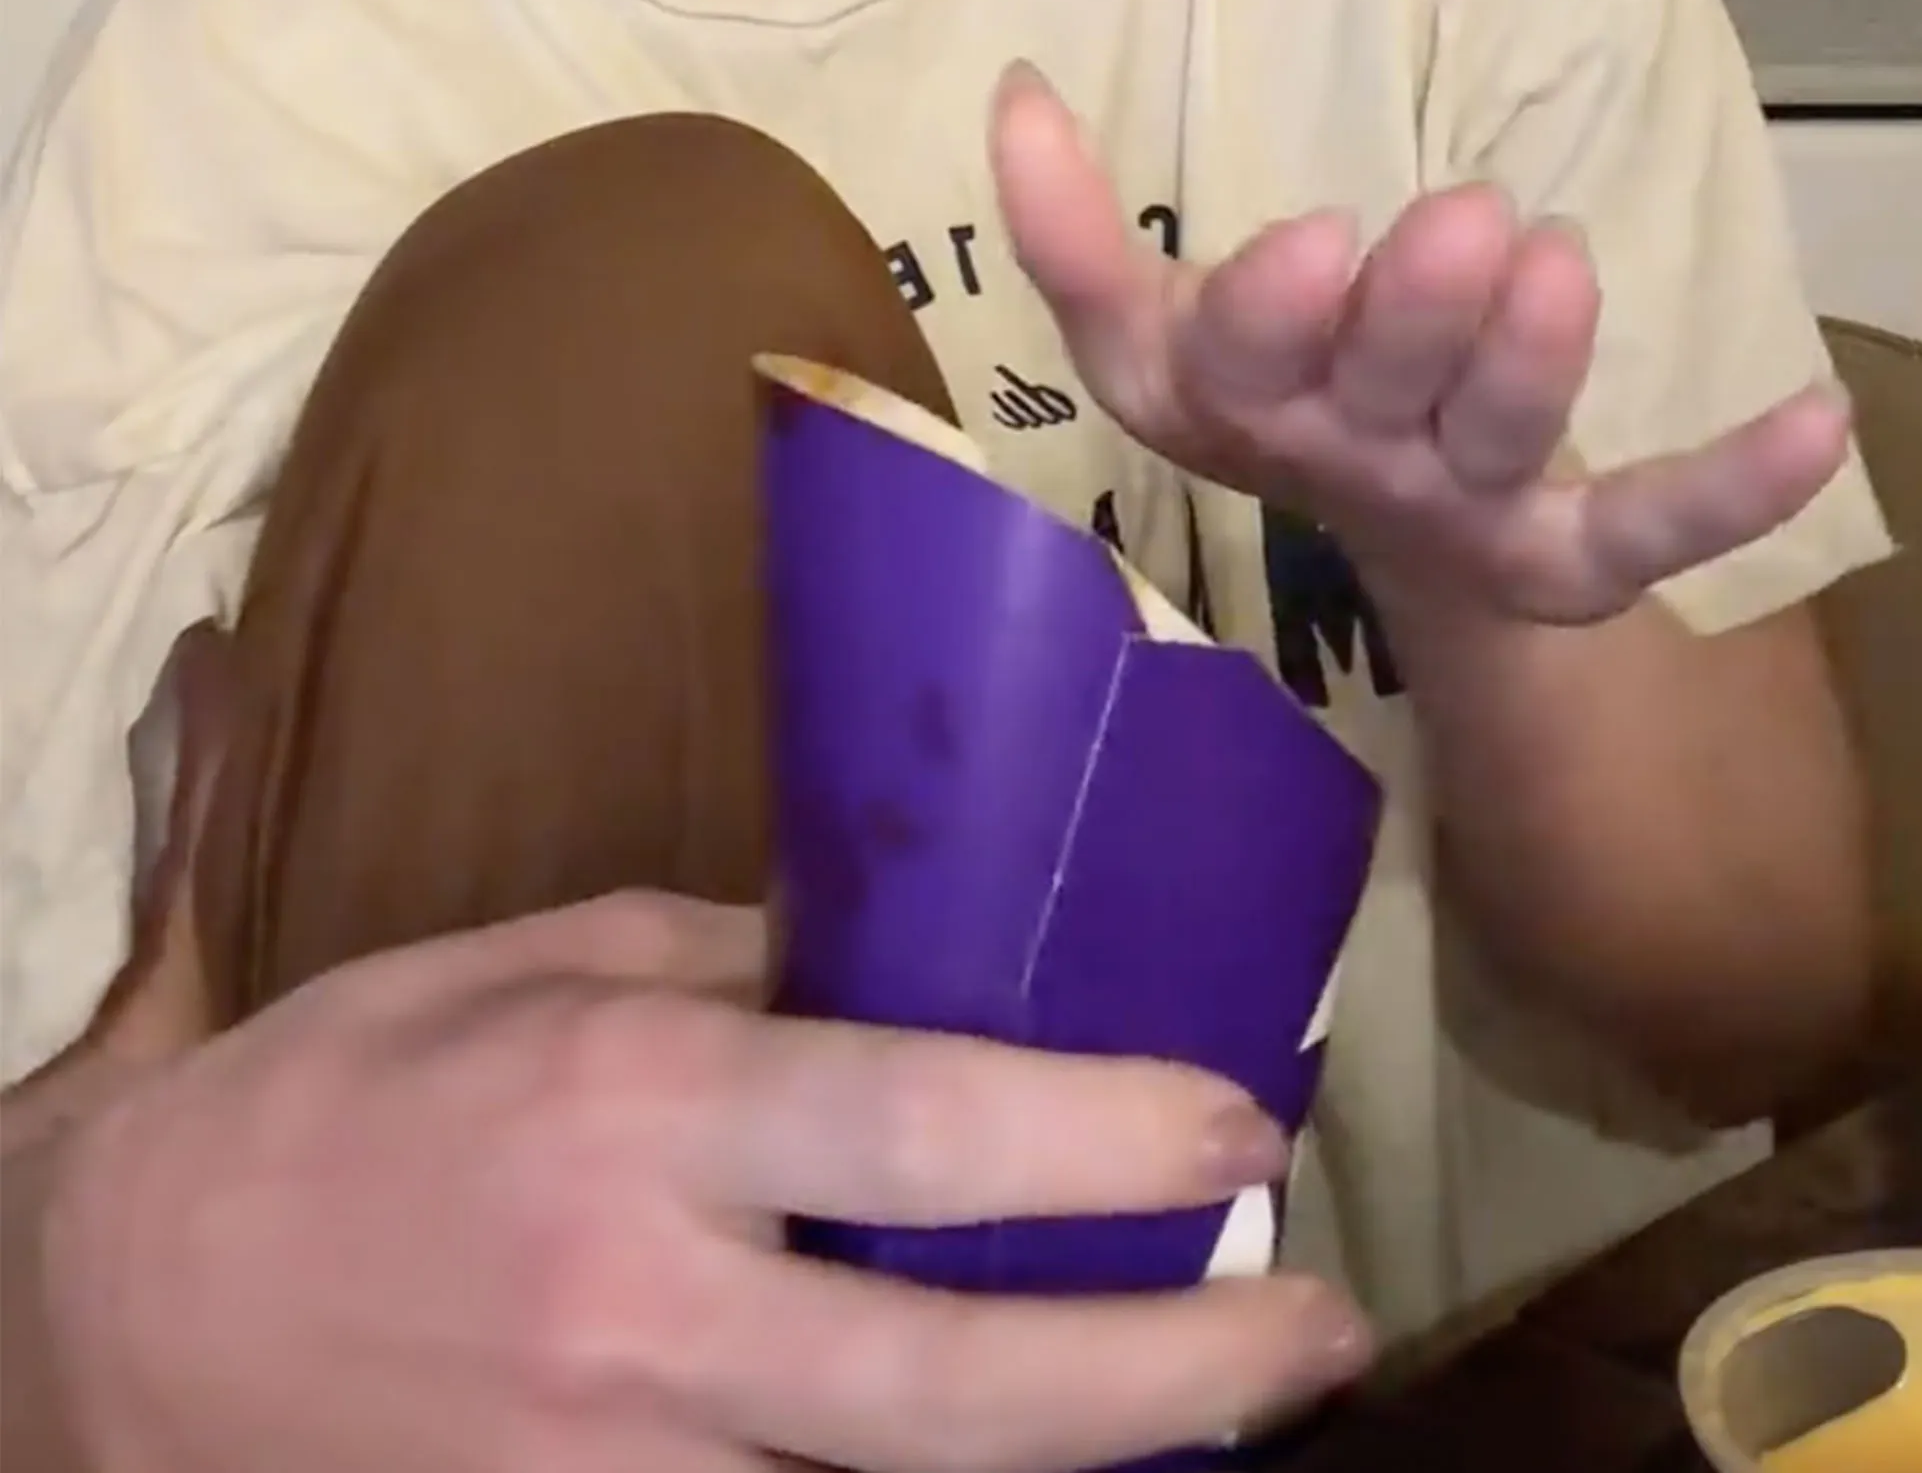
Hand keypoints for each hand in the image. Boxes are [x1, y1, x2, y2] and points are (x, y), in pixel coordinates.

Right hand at [29, 892, 1364, 1472]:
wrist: (136, 1320)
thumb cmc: (349, 1098)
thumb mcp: (531, 960)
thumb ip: (729, 964)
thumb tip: (908, 961)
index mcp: (637, 1112)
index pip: (919, 1130)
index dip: (1103, 1135)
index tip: (1237, 1119)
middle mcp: (651, 1312)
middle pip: (962, 1386)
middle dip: (1175, 1373)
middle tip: (1324, 1329)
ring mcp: (626, 1472)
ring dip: (1089, 1460)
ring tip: (1226, 1399)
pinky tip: (1031, 1464)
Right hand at [990, 68, 1850, 626]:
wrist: (1386, 530)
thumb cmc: (1270, 382)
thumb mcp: (1154, 319)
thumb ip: (1075, 226)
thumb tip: (1014, 89)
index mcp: (1227, 408)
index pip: (1222, 372)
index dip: (1269, 314)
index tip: (1312, 238)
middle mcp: (1339, 467)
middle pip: (1375, 399)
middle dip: (1420, 318)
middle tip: (1468, 222)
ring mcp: (1456, 512)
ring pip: (1498, 446)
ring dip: (1531, 365)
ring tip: (1558, 258)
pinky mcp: (1564, 553)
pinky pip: (1649, 527)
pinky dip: (1733, 488)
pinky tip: (1821, 421)